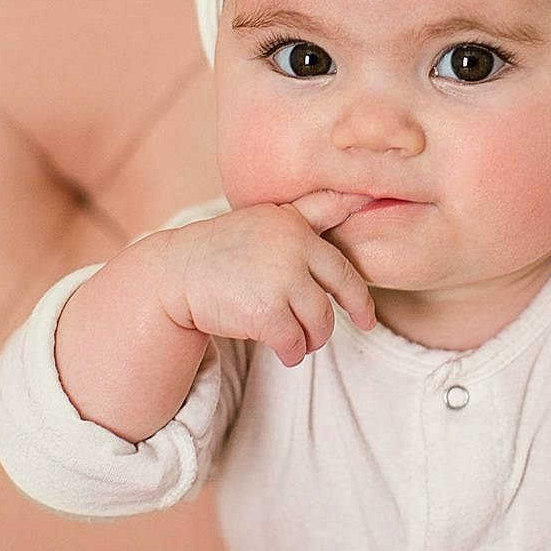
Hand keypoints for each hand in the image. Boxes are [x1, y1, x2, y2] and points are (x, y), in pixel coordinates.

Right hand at [145, 190, 378, 366]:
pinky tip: (286, 353)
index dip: (363, 269)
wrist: (174, 274)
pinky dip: (293, 352)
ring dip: (314, 338)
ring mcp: (281, 279)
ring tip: (302, 341)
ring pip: (321, 320)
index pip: (339, 246)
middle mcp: (292, 246)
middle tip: (365, 322)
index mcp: (292, 223)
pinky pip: (295, 342)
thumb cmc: (222, 250)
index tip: (375, 298)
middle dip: (358, 308)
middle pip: (343, 285)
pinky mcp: (267, 312)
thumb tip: (356, 197)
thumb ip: (307, 216)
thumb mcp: (265, 221)